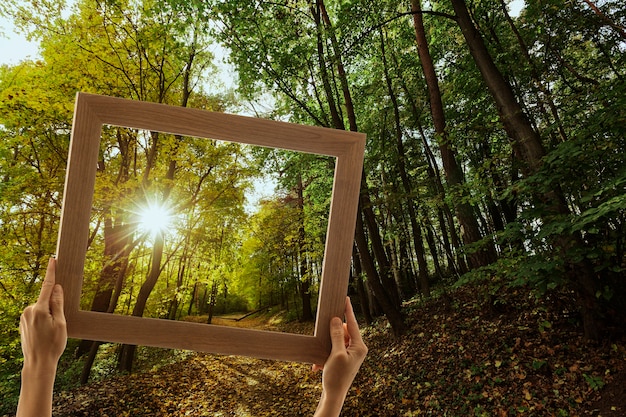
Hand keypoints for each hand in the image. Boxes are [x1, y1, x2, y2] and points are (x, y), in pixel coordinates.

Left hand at [19, 257, 66, 367]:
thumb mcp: (61, 323)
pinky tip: (45, 333)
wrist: (38, 363)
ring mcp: (24, 317)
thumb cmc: (53, 344)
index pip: (47, 286)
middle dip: (55, 305)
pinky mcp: (23, 323)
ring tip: (51, 332)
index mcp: (39, 309)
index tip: (53, 260)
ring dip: (49, 314)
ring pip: (41, 308)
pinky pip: (36, 315)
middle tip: (59, 324)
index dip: (51, 272)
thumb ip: (58, 304)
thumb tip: (57, 288)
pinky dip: (43, 319)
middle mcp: (28, 311)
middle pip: (46, 299)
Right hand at [313, 297, 367, 415]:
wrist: (334, 395)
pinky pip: (334, 349)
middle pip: (344, 331)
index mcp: (360, 346)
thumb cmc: (336, 376)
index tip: (346, 298)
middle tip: (323, 339)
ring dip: (327, 347)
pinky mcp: (345, 358)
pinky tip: (319, 365)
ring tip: (321, 358)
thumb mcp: (336, 354)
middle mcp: (358, 348)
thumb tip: (337, 319)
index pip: (353, 324)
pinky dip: (326, 354)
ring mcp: (352, 354)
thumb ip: (337, 335)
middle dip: (331, 336)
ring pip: (337, 340)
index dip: (348, 310)